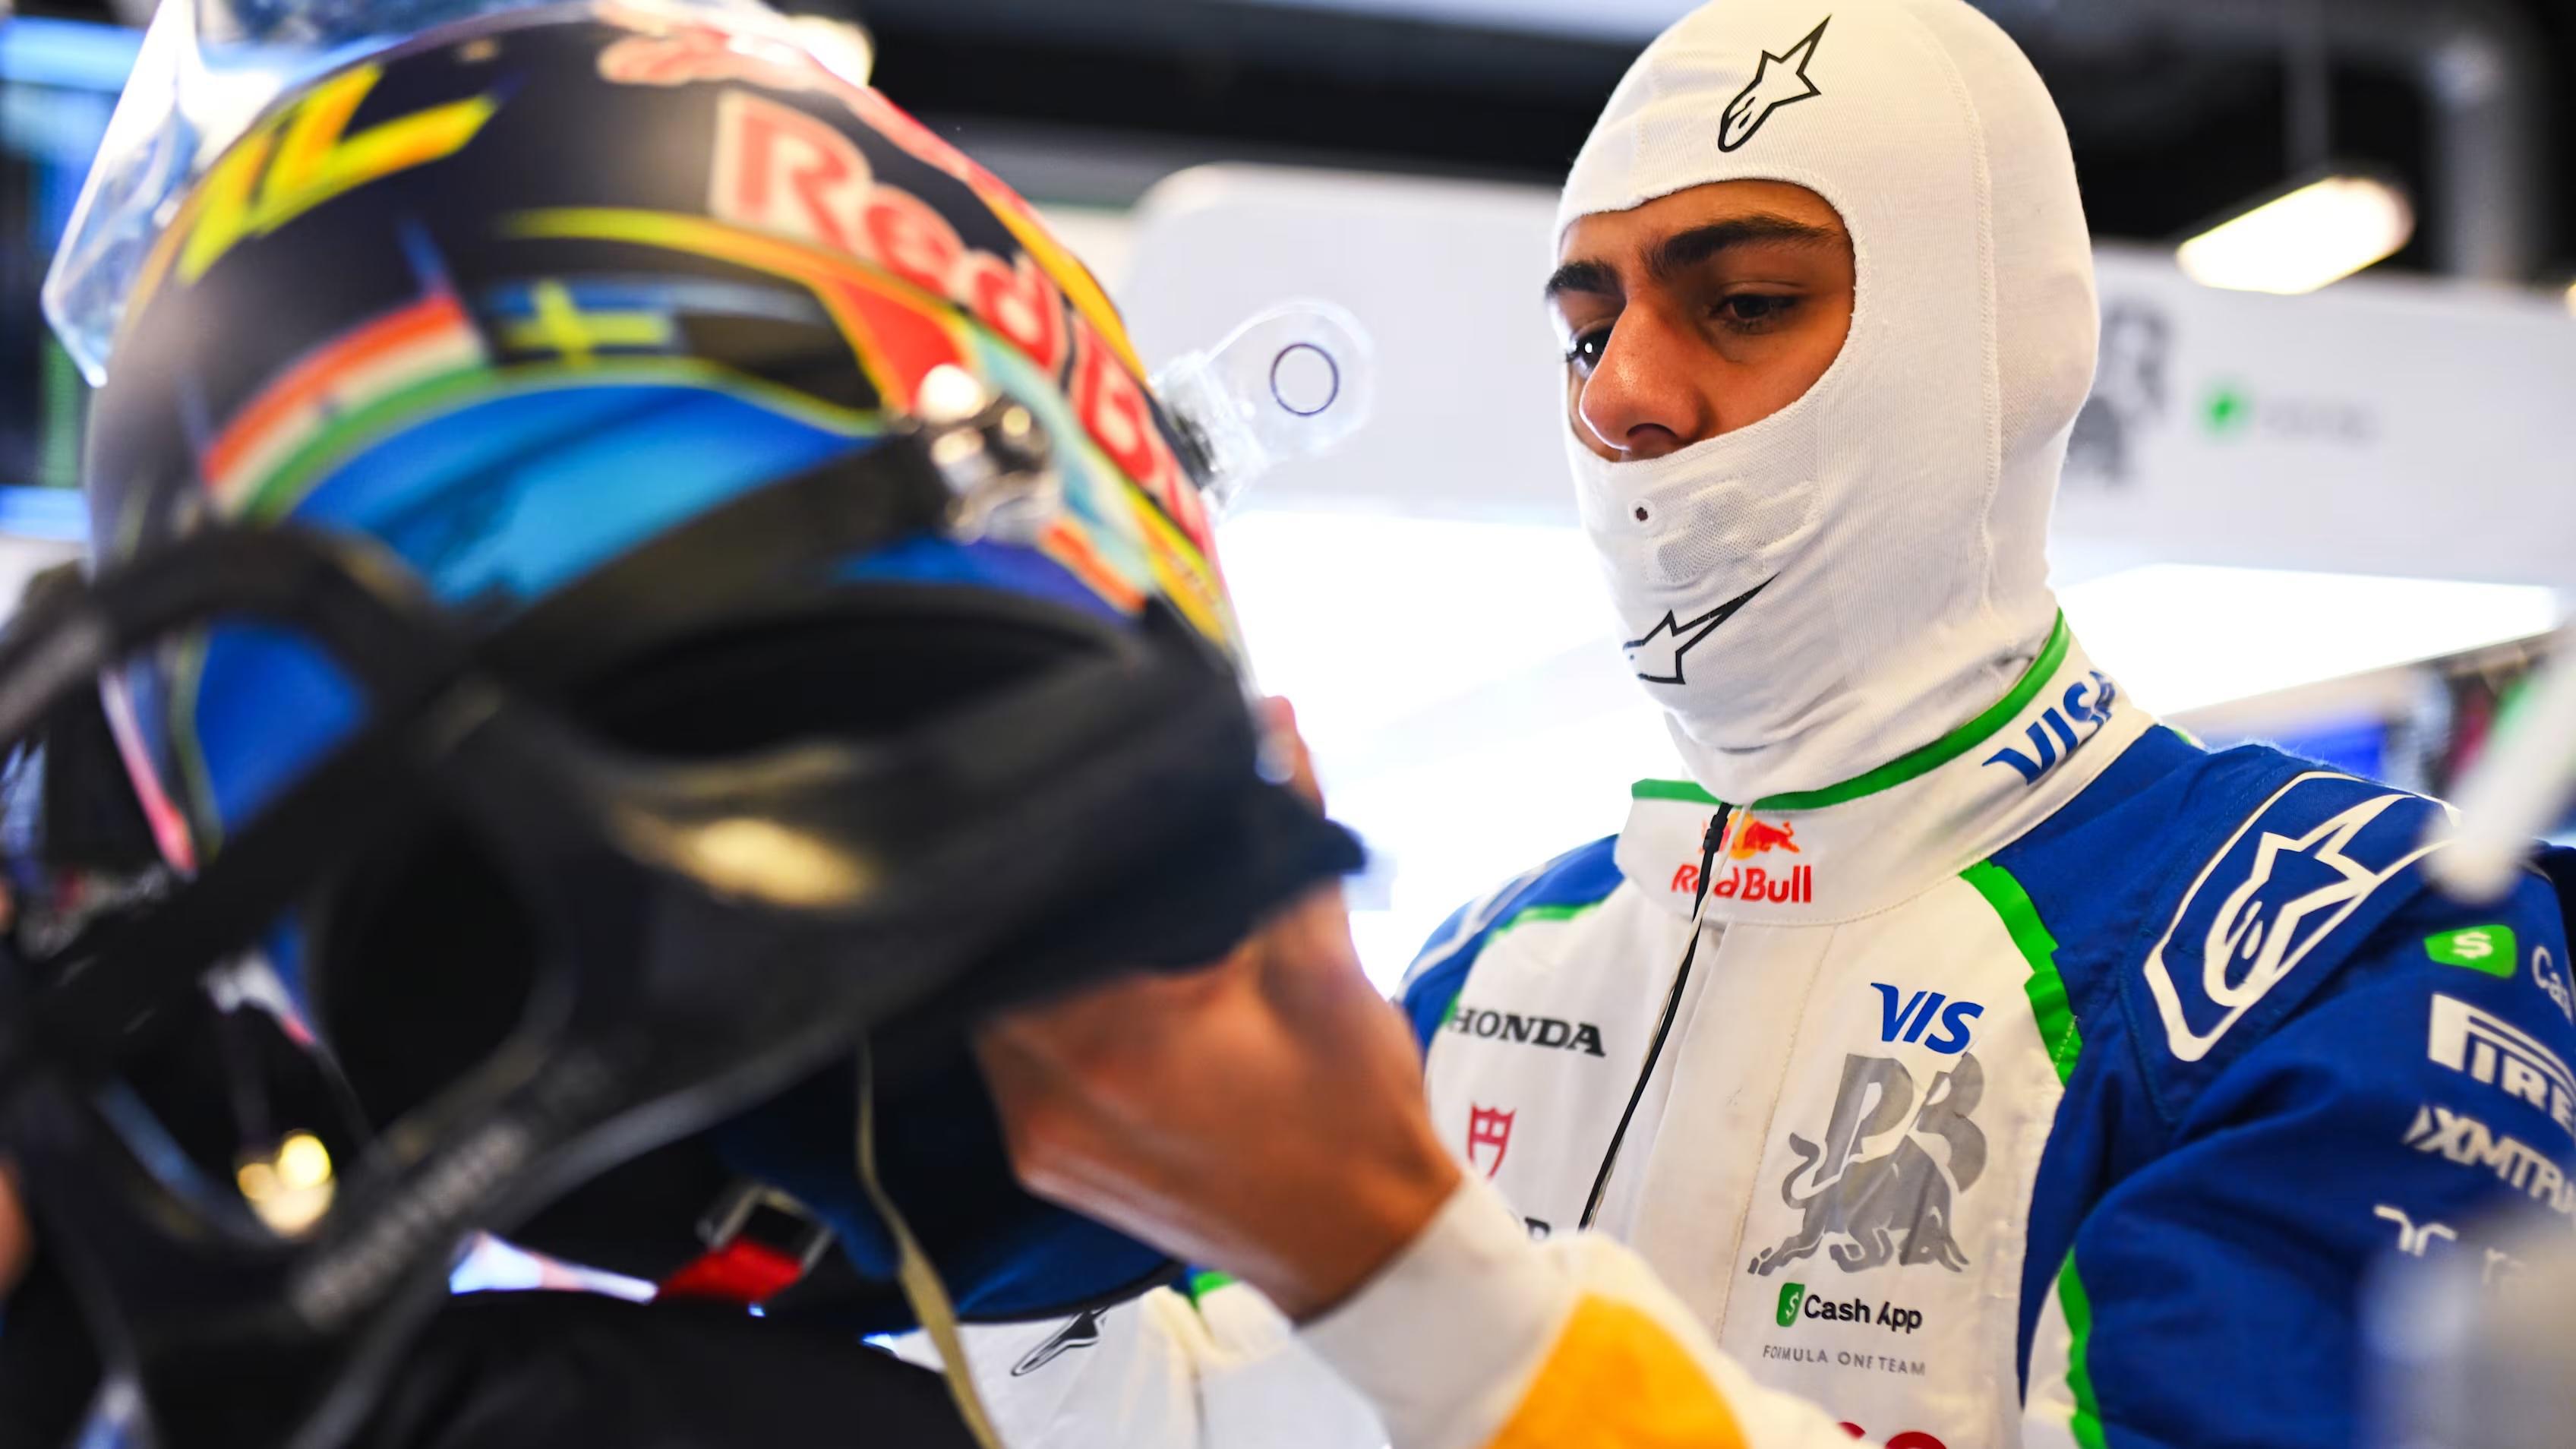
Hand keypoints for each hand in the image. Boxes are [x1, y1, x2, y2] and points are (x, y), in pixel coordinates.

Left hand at [974, 702, 1460, 1321]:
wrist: (1364, 1247)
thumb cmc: (1352, 1120)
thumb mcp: (1324, 960)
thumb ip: (1286, 835)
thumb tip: (1274, 727)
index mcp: (1109, 1040)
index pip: (1019, 918)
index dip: (1031, 858)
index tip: (1059, 815)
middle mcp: (1050, 1098)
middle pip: (991, 964)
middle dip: (1033, 908)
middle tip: (1075, 857)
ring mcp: (1042, 1143)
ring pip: (991, 1018)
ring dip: (1033, 967)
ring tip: (1091, 921)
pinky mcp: (1050, 1169)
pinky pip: (1012, 1071)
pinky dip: (1041, 1024)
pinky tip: (1093, 995)